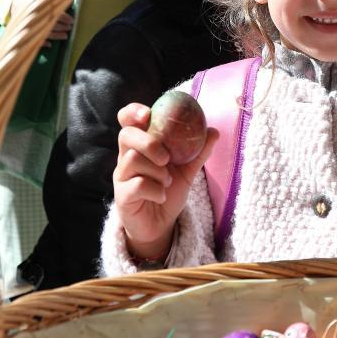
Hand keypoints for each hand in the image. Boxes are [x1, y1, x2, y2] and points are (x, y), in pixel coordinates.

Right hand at [9, 0, 72, 46]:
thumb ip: (51, 0)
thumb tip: (65, 4)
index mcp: (39, 6)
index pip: (55, 13)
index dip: (65, 17)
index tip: (72, 20)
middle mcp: (35, 16)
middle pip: (52, 24)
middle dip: (62, 27)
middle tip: (69, 27)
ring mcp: (30, 24)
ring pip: (46, 33)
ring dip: (57, 35)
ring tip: (65, 36)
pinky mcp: (25, 30)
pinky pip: (34, 39)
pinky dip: (42, 43)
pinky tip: (50, 45)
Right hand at [113, 103, 218, 259]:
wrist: (160, 226)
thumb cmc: (167, 192)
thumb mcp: (186, 171)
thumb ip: (198, 152)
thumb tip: (214, 131)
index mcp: (140, 146)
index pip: (127, 120)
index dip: (133, 112)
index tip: (147, 114)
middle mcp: (126, 157)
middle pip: (126, 135)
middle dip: (149, 142)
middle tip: (166, 158)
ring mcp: (122, 177)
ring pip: (133, 160)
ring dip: (157, 171)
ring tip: (167, 182)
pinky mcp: (122, 196)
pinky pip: (137, 185)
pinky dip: (155, 190)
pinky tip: (162, 196)